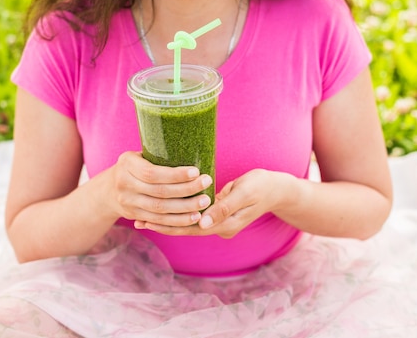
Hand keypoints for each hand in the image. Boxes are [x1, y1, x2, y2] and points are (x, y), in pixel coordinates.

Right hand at [107, 151, 213, 227]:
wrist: (108, 190)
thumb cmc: (135, 166)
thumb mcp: (139, 155)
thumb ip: (158, 155)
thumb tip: (193, 147)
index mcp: (127, 164)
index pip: (152, 172)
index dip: (175, 174)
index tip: (196, 171)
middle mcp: (124, 184)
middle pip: (159, 191)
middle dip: (186, 189)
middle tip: (207, 183)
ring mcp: (128, 202)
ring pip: (160, 209)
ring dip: (185, 208)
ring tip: (205, 202)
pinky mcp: (134, 215)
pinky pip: (159, 221)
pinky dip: (178, 220)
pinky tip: (194, 217)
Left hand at [137, 169, 293, 237]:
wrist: (279, 190)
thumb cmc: (262, 186)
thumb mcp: (244, 193)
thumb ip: (224, 206)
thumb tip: (202, 222)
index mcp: (224, 225)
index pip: (189, 228)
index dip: (167, 224)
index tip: (146, 220)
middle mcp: (219, 228)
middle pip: (185, 229)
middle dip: (161, 225)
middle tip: (137, 221)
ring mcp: (219, 224)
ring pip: (188, 225)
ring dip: (167, 221)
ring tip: (144, 218)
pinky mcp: (218, 215)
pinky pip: (194, 217)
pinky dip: (178, 214)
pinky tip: (166, 209)